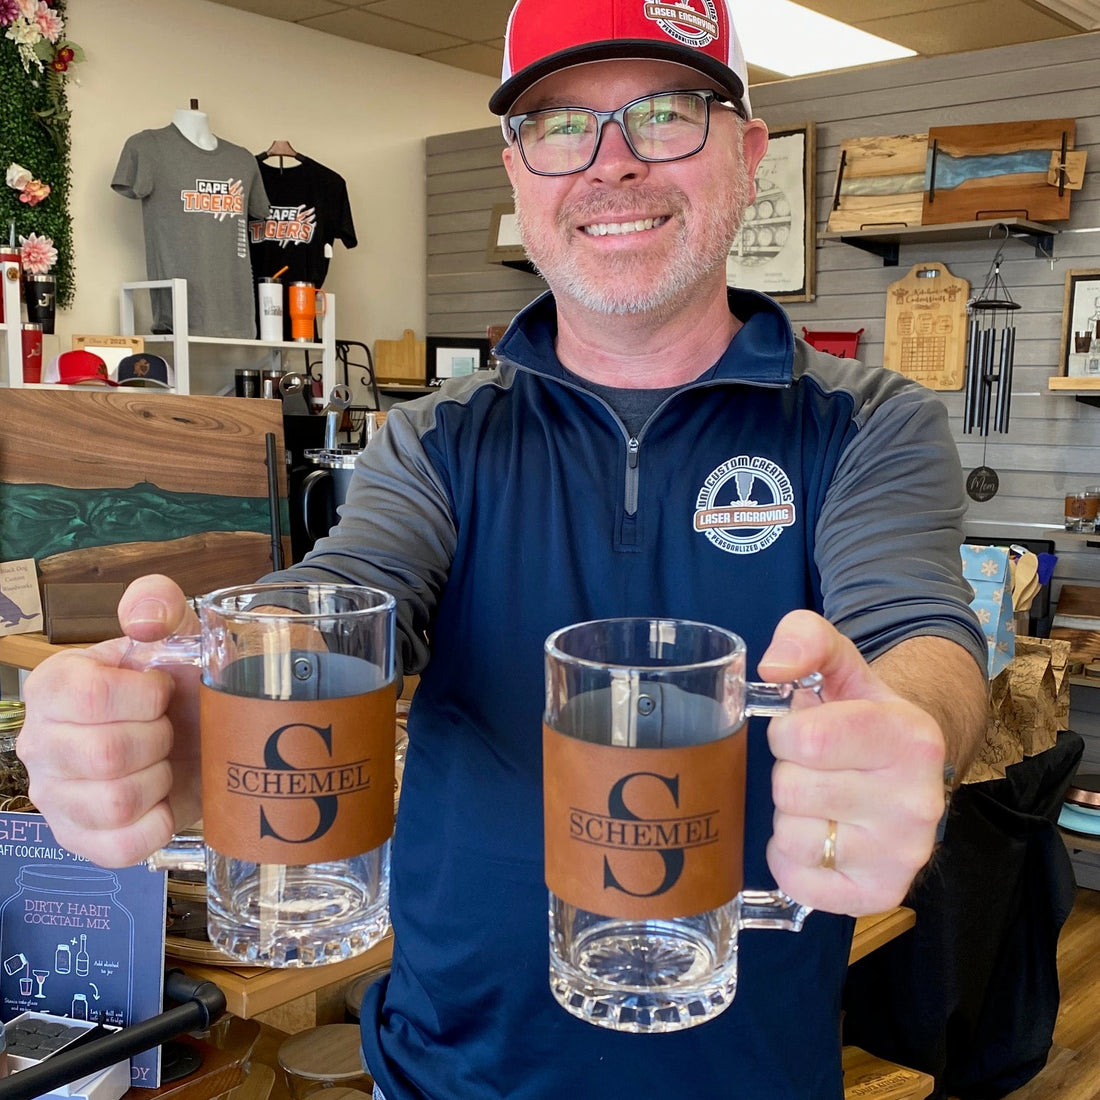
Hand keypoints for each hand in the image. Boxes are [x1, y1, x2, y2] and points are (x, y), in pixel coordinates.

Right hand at [19, 575, 200, 867]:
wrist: (200, 736)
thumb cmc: (180, 685)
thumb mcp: (177, 634)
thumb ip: (160, 604)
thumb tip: (143, 616)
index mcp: (55, 684)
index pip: (90, 697)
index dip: (144, 697)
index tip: (161, 691)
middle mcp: (39, 740)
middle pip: (106, 754)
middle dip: (158, 739)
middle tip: (167, 729)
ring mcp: (53, 796)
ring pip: (115, 802)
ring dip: (159, 779)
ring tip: (163, 761)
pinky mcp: (79, 839)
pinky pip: (119, 847)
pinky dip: (156, 825)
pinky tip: (161, 801)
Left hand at [757, 610, 946, 915]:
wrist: (906, 769)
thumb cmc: (860, 714)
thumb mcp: (839, 663)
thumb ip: (804, 637)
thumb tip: (773, 667)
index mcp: (910, 739)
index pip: (806, 741)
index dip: (786, 734)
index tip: (802, 731)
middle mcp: (918, 803)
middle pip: (792, 790)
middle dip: (789, 773)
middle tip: (815, 768)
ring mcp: (903, 856)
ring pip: (791, 838)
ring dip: (790, 817)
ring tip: (821, 800)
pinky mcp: (880, 894)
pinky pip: (796, 881)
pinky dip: (791, 860)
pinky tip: (818, 836)